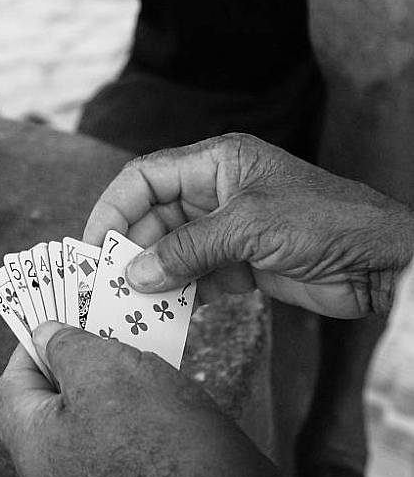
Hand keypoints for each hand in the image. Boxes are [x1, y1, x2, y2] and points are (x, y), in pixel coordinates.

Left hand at [0, 321, 334, 476]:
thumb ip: (64, 345)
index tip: (58, 321)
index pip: (10, 387)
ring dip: (107, 392)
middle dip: (75, 367)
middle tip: (102, 336)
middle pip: (48, 408)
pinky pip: (116, 453)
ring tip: (138, 363)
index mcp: (32, 449)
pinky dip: (130, 422)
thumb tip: (45, 335)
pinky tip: (158, 401)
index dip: (31, 347)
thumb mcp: (101, 365)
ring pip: (85, 429)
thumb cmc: (154, 435)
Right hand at [83, 133, 413, 317]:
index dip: (114, 208)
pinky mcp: (242, 263)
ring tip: (131, 308)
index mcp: (215, 162)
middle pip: (154, 216)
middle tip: (107, 287)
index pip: (146, 177)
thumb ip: (188, 249)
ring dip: (153, 276)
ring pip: (171, 249)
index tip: (93, 246)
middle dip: (130, 249)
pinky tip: (168, 314)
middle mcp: (216, 191)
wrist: (382, 260)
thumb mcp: (249, 227)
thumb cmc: (324, 220)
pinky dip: (180, 294)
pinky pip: (196, 276)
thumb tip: (134, 273)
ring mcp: (228, 228)